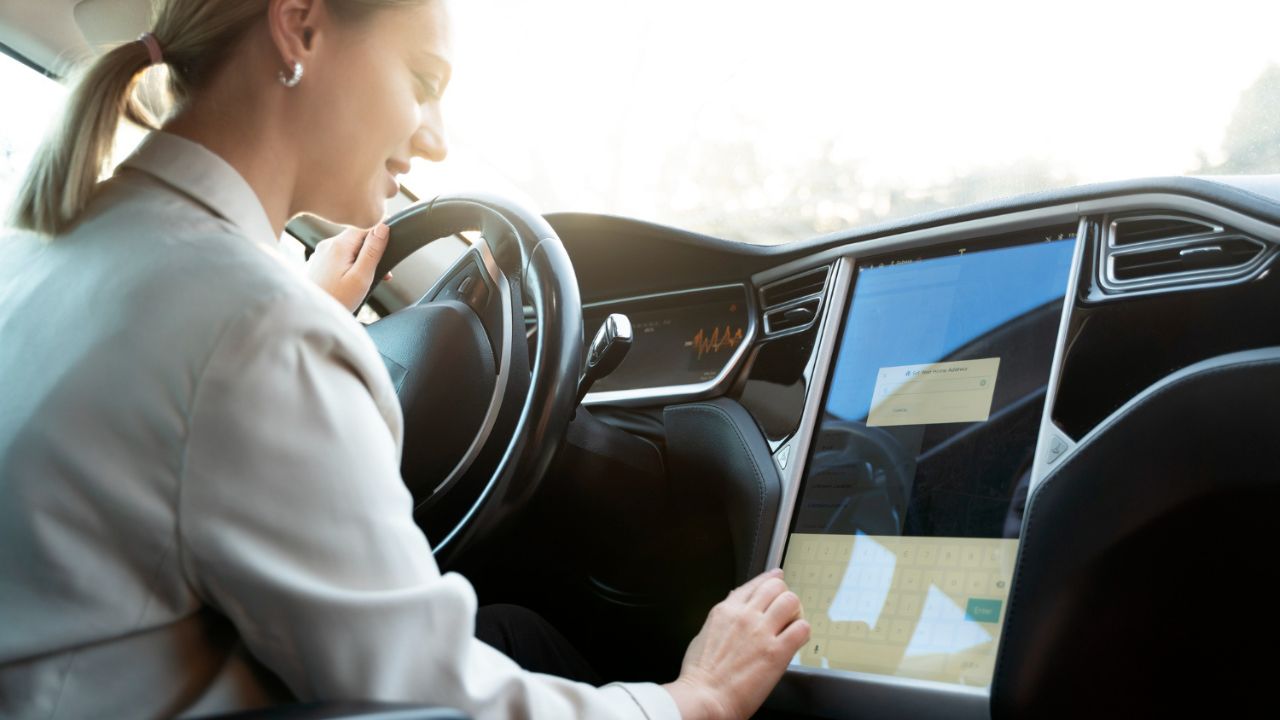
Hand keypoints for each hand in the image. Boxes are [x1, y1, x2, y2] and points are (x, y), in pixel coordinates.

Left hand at [305, 223, 392, 311]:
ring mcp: (320, 255)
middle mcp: (327, 245)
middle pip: (356, 238)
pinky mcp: (317, 264)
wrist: (310, 318)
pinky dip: (348, 267)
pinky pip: (338, 258)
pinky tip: (349, 284)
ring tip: (364, 283)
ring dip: (360, 261)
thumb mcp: (361, 277)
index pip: (364, 225)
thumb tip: (382, 227)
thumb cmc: (337, 300)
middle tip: (381, 273)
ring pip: (347, 249)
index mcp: (338, 245)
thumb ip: (373, 250)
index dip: (380, 232)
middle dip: (371, 251)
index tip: (389, 246)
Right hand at [663, 569, 809, 719]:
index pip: (755, 584)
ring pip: (791, 601)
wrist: (705, 698)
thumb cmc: (700, 675)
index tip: (777, 578)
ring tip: (792, 625)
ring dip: (795, 612)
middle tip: (785, 610)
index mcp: (726, 611)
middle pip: (776, 586)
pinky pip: (802, 628)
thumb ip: (721, 620)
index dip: (770, 579)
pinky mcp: (777, 652)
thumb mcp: (704, 636)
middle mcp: (745, 616)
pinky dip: (802, 632)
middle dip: (783, 596)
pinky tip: (796, 641)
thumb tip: (729, 610)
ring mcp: (762, 632)